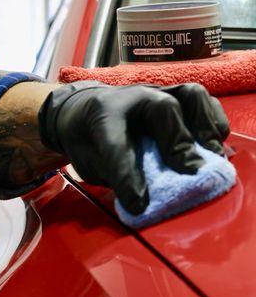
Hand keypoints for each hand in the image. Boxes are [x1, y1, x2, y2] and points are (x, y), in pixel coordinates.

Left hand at [38, 81, 229, 213]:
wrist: (83, 109)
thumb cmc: (88, 140)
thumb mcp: (88, 161)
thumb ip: (113, 175)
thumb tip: (144, 199)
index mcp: (100, 115)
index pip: (114, 144)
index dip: (126, 175)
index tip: (137, 204)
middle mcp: (132, 97)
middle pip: (163, 108)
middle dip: (178, 143)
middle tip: (190, 172)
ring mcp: (157, 92)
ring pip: (190, 96)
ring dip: (205, 127)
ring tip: (212, 155)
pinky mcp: (175, 96)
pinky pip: (203, 102)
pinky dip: (213, 123)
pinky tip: (213, 146)